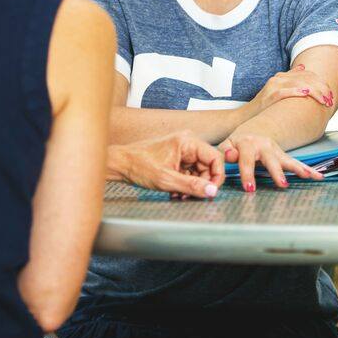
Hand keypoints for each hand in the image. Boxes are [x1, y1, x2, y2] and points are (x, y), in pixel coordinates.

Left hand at [109, 131, 224, 199]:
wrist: (121, 164)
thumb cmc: (139, 166)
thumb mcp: (166, 179)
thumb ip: (191, 186)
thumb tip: (212, 191)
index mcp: (187, 141)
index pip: (215, 157)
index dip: (217, 176)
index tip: (211, 191)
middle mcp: (187, 143)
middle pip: (207, 166)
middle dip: (201, 184)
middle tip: (192, 196)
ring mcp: (182, 151)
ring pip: (198, 172)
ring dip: (192, 186)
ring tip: (180, 195)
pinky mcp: (177, 159)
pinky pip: (189, 173)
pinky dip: (185, 184)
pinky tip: (176, 192)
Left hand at [218, 132, 322, 191]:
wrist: (249, 133)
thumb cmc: (235, 144)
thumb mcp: (226, 145)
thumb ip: (226, 151)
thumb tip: (230, 156)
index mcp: (247, 143)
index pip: (246, 160)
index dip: (248, 174)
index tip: (250, 188)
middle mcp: (264, 145)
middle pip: (271, 159)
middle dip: (277, 172)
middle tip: (282, 184)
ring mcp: (276, 150)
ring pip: (288, 160)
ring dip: (298, 168)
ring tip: (308, 176)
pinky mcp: (283, 155)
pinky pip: (296, 163)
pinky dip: (308, 169)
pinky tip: (318, 176)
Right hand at [257, 64, 335, 109]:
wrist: (247, 116)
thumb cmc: (265, 106)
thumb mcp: (278, 90)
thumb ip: (291, 79)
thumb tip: (303, 67)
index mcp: (282, 76)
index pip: (307, 74)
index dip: (321, 83)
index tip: (330, 94)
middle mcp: (278, 78)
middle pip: (306, 78)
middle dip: (321, 88)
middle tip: (330, 99)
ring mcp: (273, 86)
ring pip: (299, 84)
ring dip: (314, 92)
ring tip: (323, 100)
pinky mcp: (269, 96)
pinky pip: (285, 91)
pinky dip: (296, 91)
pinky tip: (306, 94)